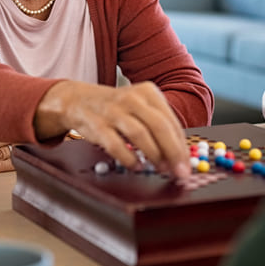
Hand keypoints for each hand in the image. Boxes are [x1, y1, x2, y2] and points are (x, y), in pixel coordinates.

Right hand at [35, 80, 189, 177]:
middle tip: (179, 172)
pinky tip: (136, 166)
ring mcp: (113, 111)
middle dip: (173, 152)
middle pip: (159, 126)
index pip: (170, 121)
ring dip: (153, 156)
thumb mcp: (138, 107)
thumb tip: (179, 155)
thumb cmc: (114, 108)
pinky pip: (116, 144)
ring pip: (140, 134)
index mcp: (147, 92)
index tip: (187, 165)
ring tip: (160, 169)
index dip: (181, 146)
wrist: (77, 99)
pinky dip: (128, 158)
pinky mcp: (97, 124)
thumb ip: (158, 126)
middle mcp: (132, 99)